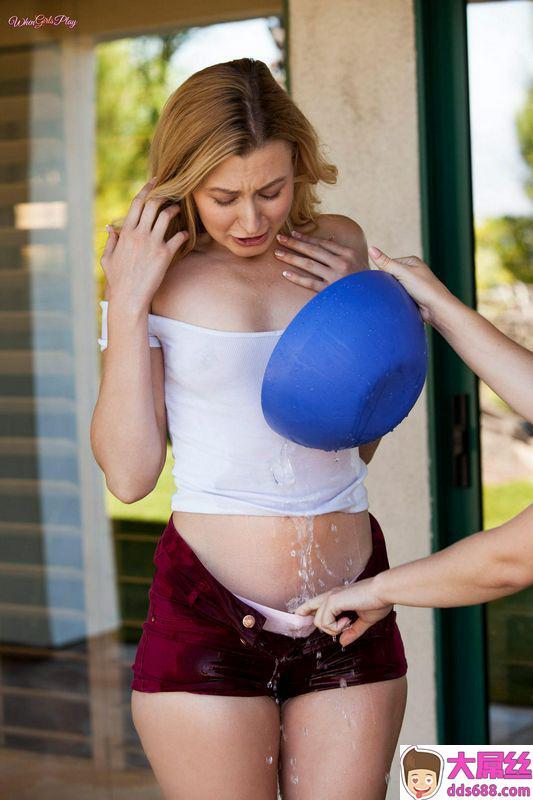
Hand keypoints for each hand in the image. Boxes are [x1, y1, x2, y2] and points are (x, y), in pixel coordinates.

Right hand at [101, 177, 188, 310]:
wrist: (129, 297)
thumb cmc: (117, 280)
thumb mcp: (107, 258)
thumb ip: (110, 241)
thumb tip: (110, 228)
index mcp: (125, 232)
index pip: (137, 203)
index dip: (147, 189)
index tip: (155, 181)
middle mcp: (139, 234)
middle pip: (153, 204)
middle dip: (164, 194)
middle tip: (172, 191)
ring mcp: (152, 243)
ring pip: (166, 216)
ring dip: (174, 210)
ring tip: (178, 209)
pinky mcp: (164, 255)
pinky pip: (178, 238)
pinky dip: (184, 234)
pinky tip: (187, 234)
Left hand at [274, 229, 360, 292]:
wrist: (373, 301)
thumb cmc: (364, 281)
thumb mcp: (358, 262)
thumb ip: (343, 252)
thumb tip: (329, 239)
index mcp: (348, 253)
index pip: (322, 243)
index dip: (306, 238)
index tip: (293, 233)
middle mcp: (342, 263)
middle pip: (313, 250)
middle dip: (294, 243)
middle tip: (279, 238)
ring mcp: (336, 277)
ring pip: (309, 264)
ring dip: (291, 258)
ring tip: (278, 254)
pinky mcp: (330, 290)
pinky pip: (310, 283)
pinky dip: (297, 278)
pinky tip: (286, 273)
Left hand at [293, 577, 392, 646]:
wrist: (383, 592)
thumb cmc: (378, 602)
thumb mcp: (364, 620)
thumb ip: (352, 631)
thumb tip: (343, 642)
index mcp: (338, 597)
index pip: (316, 603)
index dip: (307, 610)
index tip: (299, 615)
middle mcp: (331, 595)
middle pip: (308, 607)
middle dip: (305, 616)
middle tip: (325, 626)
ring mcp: (330, 597)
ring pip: (318, 621)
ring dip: (332, 629)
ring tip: (347, 623)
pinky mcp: (332, 601)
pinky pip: (324, 622)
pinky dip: (335, 627)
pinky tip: (347, 621)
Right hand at [367, 245, 453, 325]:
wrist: (437, 309)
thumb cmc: (424, 288)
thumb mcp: (403, 273)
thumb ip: (386, 263)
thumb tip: (370, 248)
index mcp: (411, 261)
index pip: (388, 264)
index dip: (382, 272)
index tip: (382, 281)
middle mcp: (412, 271)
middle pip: (390, 276)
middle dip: (386, 283)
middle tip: (386, 291)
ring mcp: (412, 284)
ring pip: (393, 287)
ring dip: (390, 292)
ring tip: (391, 297)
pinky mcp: (411, 295)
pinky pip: (397, 295)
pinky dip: (394, 299)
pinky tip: (394, 302)